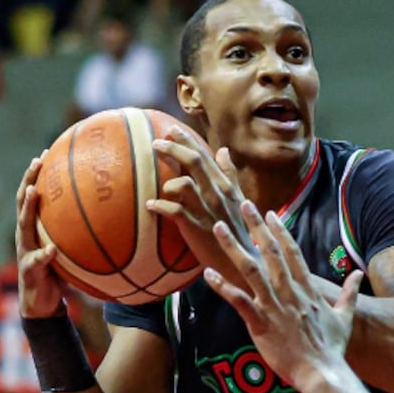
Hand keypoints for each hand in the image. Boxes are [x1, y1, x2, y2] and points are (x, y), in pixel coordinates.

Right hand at [15, 151, 65, 318]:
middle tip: (36, 161)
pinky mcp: (29, 271)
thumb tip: (109, 219)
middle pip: (22, 202)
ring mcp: (25, 252)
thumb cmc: (57, 274)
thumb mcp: (69, 251)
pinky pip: (36, 261)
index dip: (35, 175)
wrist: (43, 304)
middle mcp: (26, 235)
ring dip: (28, 208)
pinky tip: (51, 250)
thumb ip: (79, 236)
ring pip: (24, 226)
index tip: (44, 153)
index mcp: (34, 229)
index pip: (32, 196)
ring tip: (35, 192)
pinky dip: (43, 255)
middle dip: (28, 180)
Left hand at [148, 127, 251, 281]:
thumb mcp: (239, 201)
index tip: (172, 130)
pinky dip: (159, 206)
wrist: (242, 262)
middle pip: (193, 162)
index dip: (188, 140)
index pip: (206, 155)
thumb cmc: (238, 231)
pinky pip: (173, 210)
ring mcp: (206, 211)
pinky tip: (151, 205)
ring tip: (161, 187)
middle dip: (173, 148)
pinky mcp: (196, 228)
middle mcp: (217, 195)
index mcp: (226, 187)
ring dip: (168, 182)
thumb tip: (224, 151)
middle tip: (156, 143)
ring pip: (183, 183)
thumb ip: (230, 175)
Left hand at [204, 200, 362, 390]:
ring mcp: (274, 307)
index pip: (292, 253)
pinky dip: (223, 287)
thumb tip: (359, 275)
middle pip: (271, 253)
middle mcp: (289, 292)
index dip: (280, 231)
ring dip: (234, 247)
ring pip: (251, 270)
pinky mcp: (261, 323)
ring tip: (219, 228)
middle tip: (244, 206)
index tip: (269, 213)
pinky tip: (208, 273)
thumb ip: (349, 293)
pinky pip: (239, 301)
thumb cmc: (333, 347)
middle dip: (256, 227)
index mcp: (307, 289)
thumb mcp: (345, 317)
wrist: (323, 372)